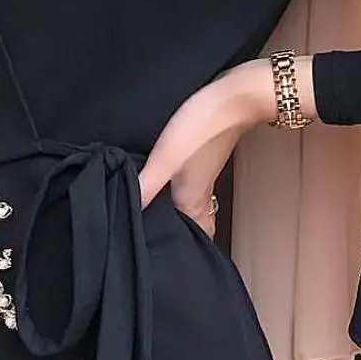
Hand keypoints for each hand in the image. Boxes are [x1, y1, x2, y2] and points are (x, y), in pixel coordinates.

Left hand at [137, 56, 315, 235]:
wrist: (235, 96)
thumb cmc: (202, 128)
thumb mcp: (166, 158)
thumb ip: (146, 186)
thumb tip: (125, 211)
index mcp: (191, 201)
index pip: (189, 240)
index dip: (176, 253)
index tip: (158, 263)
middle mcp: (199, 194)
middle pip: (192, 228)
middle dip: (177, 239)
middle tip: (153, 246)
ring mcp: (202, 177)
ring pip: (191, 209)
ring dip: (177, 217)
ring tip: (151, 220)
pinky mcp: (201, 159)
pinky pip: (189, 188)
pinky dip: (177, 195)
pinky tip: (161, 187)